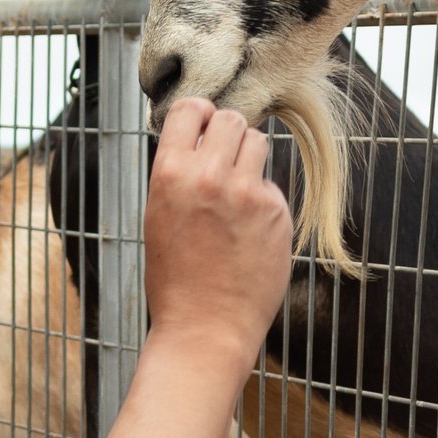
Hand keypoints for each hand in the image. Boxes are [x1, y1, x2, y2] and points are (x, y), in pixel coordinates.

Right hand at [140, 96, 291, 375]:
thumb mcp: (160, 216)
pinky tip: (249, 233)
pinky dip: (263, 201)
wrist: (205, 329)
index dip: (200, 115)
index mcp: (171, 174)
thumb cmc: (176, 278)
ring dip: (249, 159)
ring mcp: (248, 194)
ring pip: (258, 143)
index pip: (190, 108)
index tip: (203, 127)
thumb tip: (202, 140)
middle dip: (228, 134)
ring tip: (237, 193)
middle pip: (231, 120)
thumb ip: (181, 174)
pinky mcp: (277, 213)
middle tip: (224, 160)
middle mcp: (210, 176)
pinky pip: (272, 186)